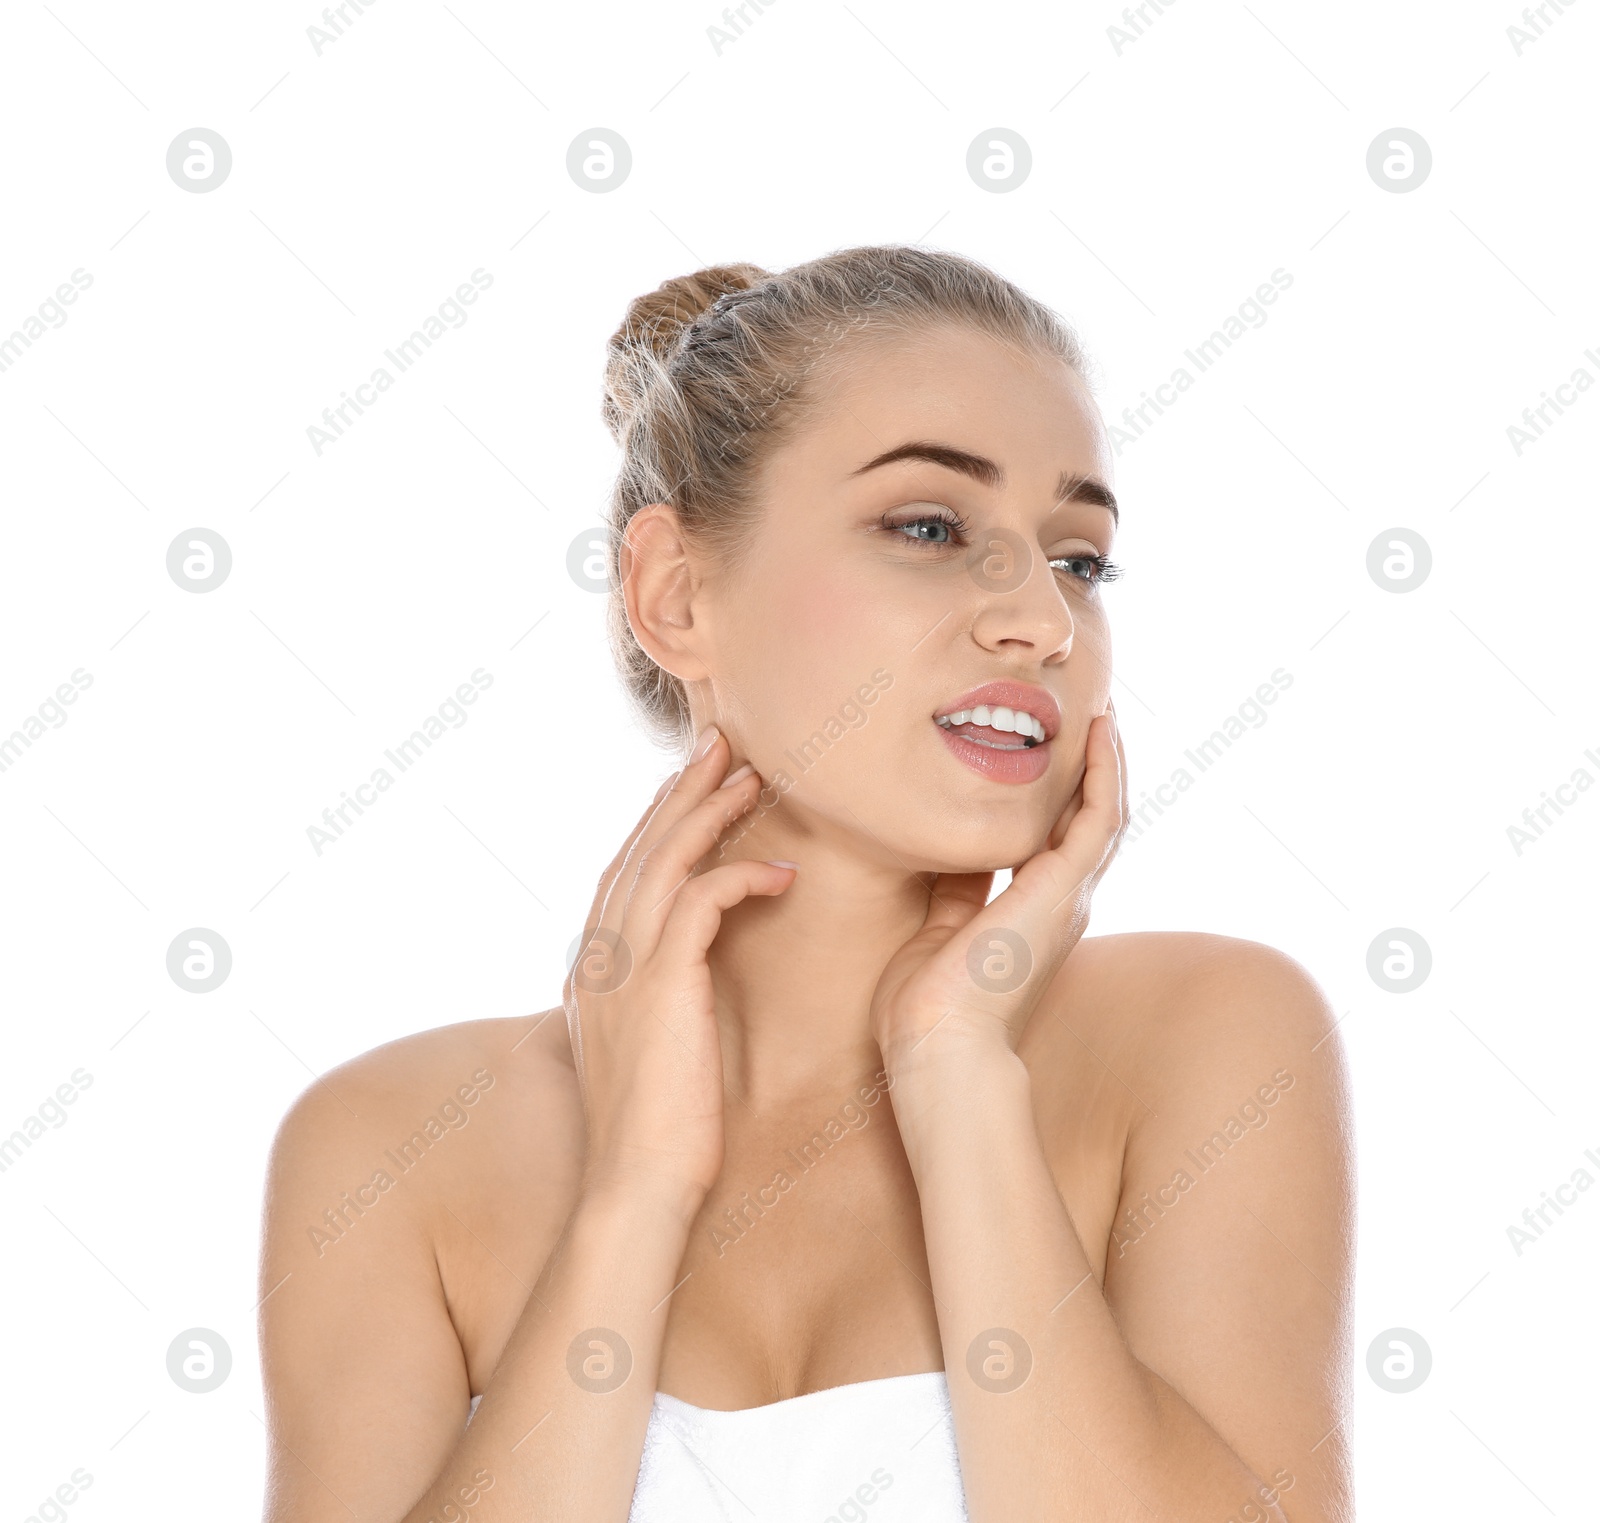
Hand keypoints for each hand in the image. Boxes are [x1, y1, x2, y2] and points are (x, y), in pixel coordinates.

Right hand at [565, 728, 796, 1214]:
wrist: (636, 1188)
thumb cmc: (656, 1131)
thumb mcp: (644, 1050)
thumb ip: (648, 999)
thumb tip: (674, 975)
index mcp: (592, 966)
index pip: (624, 869)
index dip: (657, 819)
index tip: (692, 781)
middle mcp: (598, 953)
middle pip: (640, 845)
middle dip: (681, 789)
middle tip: (719, 743)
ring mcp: (623, 965)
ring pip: (666, 858)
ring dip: (710, 810)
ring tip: (750, 774)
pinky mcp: (660, 982)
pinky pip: (703, 901)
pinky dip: (739, 877)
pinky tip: (779, 872)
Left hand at [868, 705, 1128, 1078]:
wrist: (938, 1046)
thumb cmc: (927, 1006)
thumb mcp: (939, 929)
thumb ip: (954, 891)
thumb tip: (949, 853)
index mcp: (1036, 914)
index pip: (1061, 842)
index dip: (1064, 795)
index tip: (1056, 752)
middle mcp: (1064, 903)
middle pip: (1094, 821)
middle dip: (1095, 770)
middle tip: (1095, 718)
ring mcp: (1070, 895)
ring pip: (1108, 813)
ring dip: (1110, 761)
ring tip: (1106, 714)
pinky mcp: (1065, 888)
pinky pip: (1100, 817)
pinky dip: (1105, 772)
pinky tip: (1101, 734)